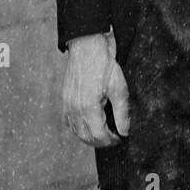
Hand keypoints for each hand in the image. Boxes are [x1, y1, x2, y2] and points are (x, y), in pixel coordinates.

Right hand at [62, 32, 129, 146]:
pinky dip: (78, 128)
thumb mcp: (119, 88)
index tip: (120, 138)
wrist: (88, 46)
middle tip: (114, 138)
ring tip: (103, 134)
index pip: (99, 136)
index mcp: (89, 107)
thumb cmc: (105, 65)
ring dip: (89, 137)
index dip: (111, 141)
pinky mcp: (65, 99)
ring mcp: (67, 104)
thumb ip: (122, 113)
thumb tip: (124, 131)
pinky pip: (68, 122)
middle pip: (86, 137)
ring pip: (76, 132)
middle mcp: (74, 109)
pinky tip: (88, 125)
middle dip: (101, 142)